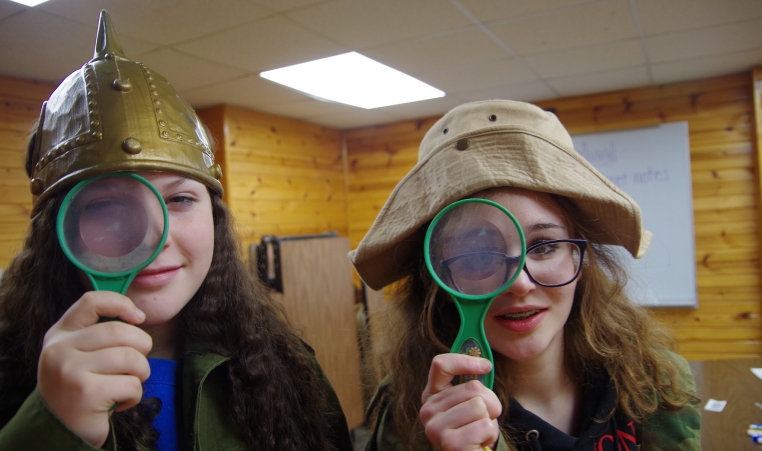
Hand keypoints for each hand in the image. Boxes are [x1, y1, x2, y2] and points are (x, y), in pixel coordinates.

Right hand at [37, 291, 152, 446]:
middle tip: (135, 365)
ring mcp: (70, 370)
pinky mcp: (86, 393)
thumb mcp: (80, 354)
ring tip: (127, 383)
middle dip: (142, 347)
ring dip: (141, 373)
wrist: (61, 430)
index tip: (138, 318)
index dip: (121, 304)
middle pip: (121, 331)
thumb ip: (99, 333)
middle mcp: (60, 349)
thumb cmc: (81, 388)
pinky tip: (119, 402)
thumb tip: (137, 316)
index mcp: (59, 334)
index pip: (92, 301)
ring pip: (131, 358)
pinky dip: (134, 396)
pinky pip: (131, 384)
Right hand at [420, 354, 501, 450]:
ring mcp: (436, 427)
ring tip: (479, 431)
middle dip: (490, 402)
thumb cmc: (472, 430)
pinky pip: (485, 425)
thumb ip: (470, 385)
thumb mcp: (468, 404)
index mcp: (431, 396)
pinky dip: (489, 435)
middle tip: (483, 417)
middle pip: (473, 387)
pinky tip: (478, 442)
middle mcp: (428, 410)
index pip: (441, 365)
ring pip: (480, 406)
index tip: (486, 366)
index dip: (465, 361)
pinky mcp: (450, 443)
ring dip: (489, 420)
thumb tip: (484, 363)